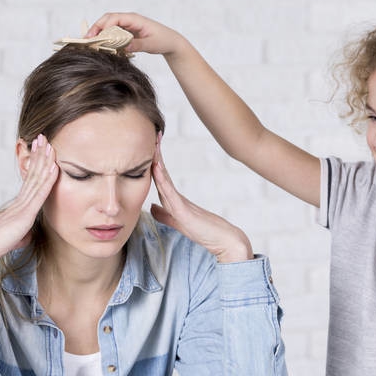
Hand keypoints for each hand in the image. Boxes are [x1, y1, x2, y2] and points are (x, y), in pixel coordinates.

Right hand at [0, 134, 57, 267]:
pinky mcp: (25, 214)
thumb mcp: (14, 238)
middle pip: (32, 174)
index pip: (30, 181)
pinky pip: (39, 193)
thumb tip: (27, 234)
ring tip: (49, 143)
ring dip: (44, 161)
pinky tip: (54, 167)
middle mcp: (20, 202)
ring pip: (36, 179)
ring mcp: (22, 206)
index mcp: (18, 206)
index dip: (36, 165)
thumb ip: (23, 233)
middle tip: (43, 137)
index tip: (41, 150)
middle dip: (39, 155)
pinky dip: (48, 179)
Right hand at [86, 13, 186, 57]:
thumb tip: (124, 48)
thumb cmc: (163, 40)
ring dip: (99, 33)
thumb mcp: (151, 44)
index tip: (97, 37)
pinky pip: (113, 32)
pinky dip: (106, 38)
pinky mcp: (127, 32)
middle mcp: (129, 20)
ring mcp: (127, 25)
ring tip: (91, 43)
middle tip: (87, 40)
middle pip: (108, 19)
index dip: (103, 26)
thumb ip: (138, 45)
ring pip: (109, 25)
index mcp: (134, 19)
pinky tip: (101, 46)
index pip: (114, 18)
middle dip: (97, 28)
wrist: (171, 42)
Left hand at [149, 136, 253, 263]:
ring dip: (158, 161)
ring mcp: (181, 203)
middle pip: (162, 174)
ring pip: (164, 179)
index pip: (161, 179)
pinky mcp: (184, 212)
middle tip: (154, 135)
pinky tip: (156, 167)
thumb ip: (165, 215)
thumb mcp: (179, 222)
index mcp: (175, 200)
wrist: (225, 240)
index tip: (150, 147)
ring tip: (154, 143)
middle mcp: (177, 198)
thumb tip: (152, 206)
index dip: (154, 164)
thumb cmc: (206, 232)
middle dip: (156, 155)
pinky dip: (162, 179)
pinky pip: (169, 193)